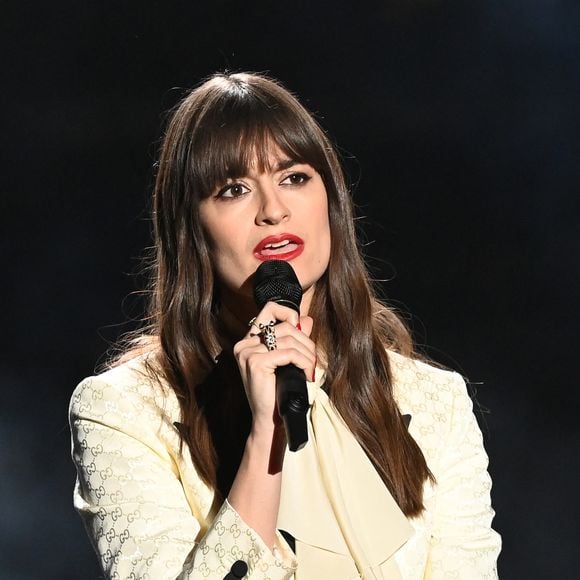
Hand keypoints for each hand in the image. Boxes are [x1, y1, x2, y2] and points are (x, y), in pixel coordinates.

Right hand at [233, 302, 314, 433]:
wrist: (271, 420)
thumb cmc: (280, 392)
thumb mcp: (289, 361)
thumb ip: (295, 339)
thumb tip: (307, 319)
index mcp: (249, 341)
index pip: (269, 308)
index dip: (289, 313)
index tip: (301, 331)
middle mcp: (244, 344)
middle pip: (284, 326)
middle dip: (306, 342)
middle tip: (312, 360)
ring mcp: (247, 352)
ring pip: (288, 339)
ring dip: (307, 354)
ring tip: (311, 369)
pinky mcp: (255, 362)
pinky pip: (288, 353)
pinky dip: (303, 362)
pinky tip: (307, 374)